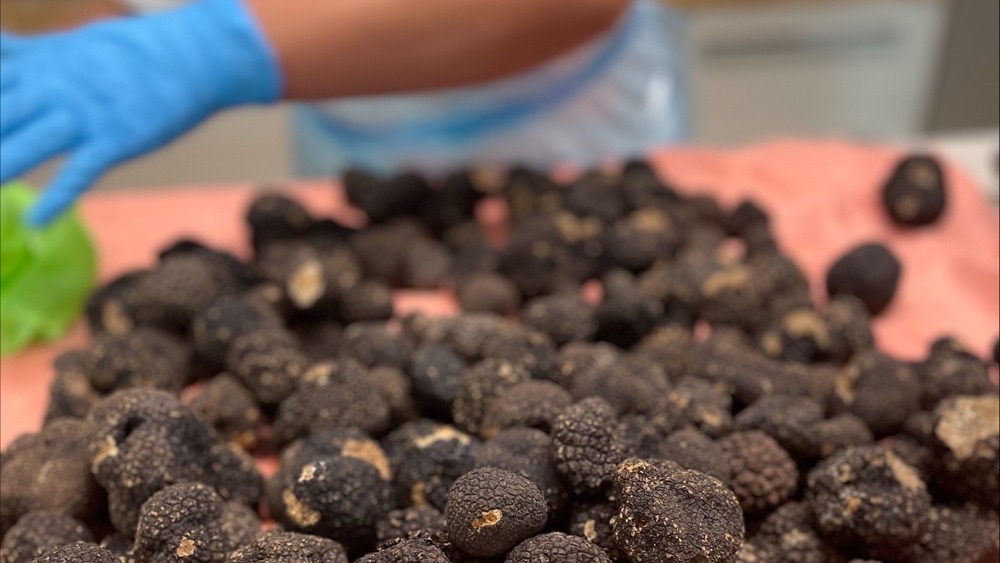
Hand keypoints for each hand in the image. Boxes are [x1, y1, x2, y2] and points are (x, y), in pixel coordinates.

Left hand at [0, 0, 281, 225]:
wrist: (191, 56)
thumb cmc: (133, 51)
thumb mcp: (70, 44)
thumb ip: (25, 53)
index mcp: (38, 66)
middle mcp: (52, 88)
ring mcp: (84, 114)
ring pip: (27, 144)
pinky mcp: (116, 138)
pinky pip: (82, 170)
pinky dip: (59, 196)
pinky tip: (36, 218)